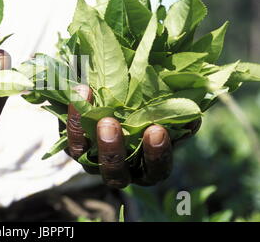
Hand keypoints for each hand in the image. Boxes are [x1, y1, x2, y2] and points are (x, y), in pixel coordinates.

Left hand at [65, 85, 200, 187]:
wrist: (112, 106)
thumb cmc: (147, 115)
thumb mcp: (162, 117)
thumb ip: (174, 116)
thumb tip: (193, 112)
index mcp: (146, 167)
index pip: (155, 170)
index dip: (156, 155)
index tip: (157, 130)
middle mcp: (119, 169)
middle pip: (115, 173)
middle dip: (112, 150)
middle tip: (110, 123)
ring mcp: (93, 160)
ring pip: (85, 157)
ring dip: (85, 133)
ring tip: (89, 103)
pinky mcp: (75, 146)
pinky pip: (70, 136)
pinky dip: (73, 115)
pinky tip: (82, 90)